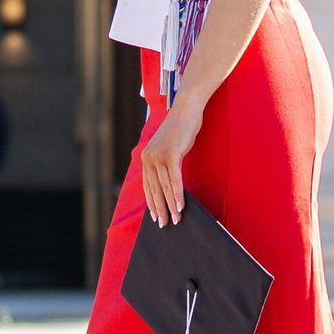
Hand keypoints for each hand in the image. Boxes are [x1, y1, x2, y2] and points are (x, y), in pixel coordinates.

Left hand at [140, 90, 203, 226]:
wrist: (187, 108)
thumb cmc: (182, 129)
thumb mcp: (170, 147)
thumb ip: (167, 163)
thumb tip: (170, 183)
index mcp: (146, 157)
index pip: (147, 185)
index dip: (151, 202)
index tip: (154, 216)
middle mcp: (148, 157)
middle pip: (154, 189)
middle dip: (159, 209)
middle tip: (163, 224)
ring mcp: (158, 155)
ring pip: (164, 187)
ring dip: (170, 205)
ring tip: (175, 219)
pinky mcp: (170, 154)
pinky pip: (174, 179)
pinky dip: (177, 194)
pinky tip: (181, 206)